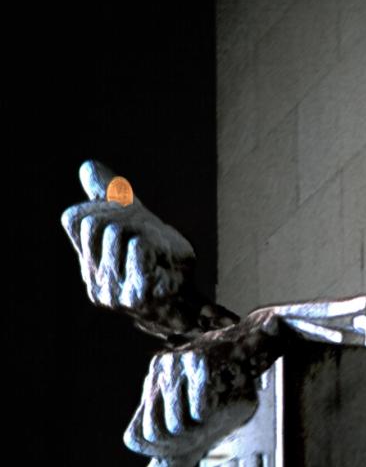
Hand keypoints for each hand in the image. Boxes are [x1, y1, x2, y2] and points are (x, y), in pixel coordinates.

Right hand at [61, 161, 197, 336]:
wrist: (191, 301)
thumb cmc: (161, 260)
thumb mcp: (135, 224)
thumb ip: (111, 197)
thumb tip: (87, 166)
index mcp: (90, 264)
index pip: (74, 218)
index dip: (103, 205)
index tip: (129, 214)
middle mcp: (96, 281)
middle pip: (96, 222)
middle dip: (125, 216)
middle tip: (148, 231)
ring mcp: (114, 292)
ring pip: (116, 232)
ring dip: (144, 230)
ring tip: (158, 250)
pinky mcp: (138, 296)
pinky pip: (137, 247)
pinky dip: (153, 243)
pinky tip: (163, 259)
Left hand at [124, 324, 264, 466]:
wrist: (255, 355)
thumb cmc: (226, 394)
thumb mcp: (198, 432)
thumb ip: (172, 457)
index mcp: (153, 387)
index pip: (136, 437)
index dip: (162, 451)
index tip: (187, 442)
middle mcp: (158, 371)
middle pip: (155, 434)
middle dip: (183, 443)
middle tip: (205, 429)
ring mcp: (176, 362)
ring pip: (176, 425)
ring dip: (203, 428)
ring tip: (217, 407)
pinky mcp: (199, 359)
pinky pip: (201, 409)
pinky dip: (216, 412)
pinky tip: (224, 391)